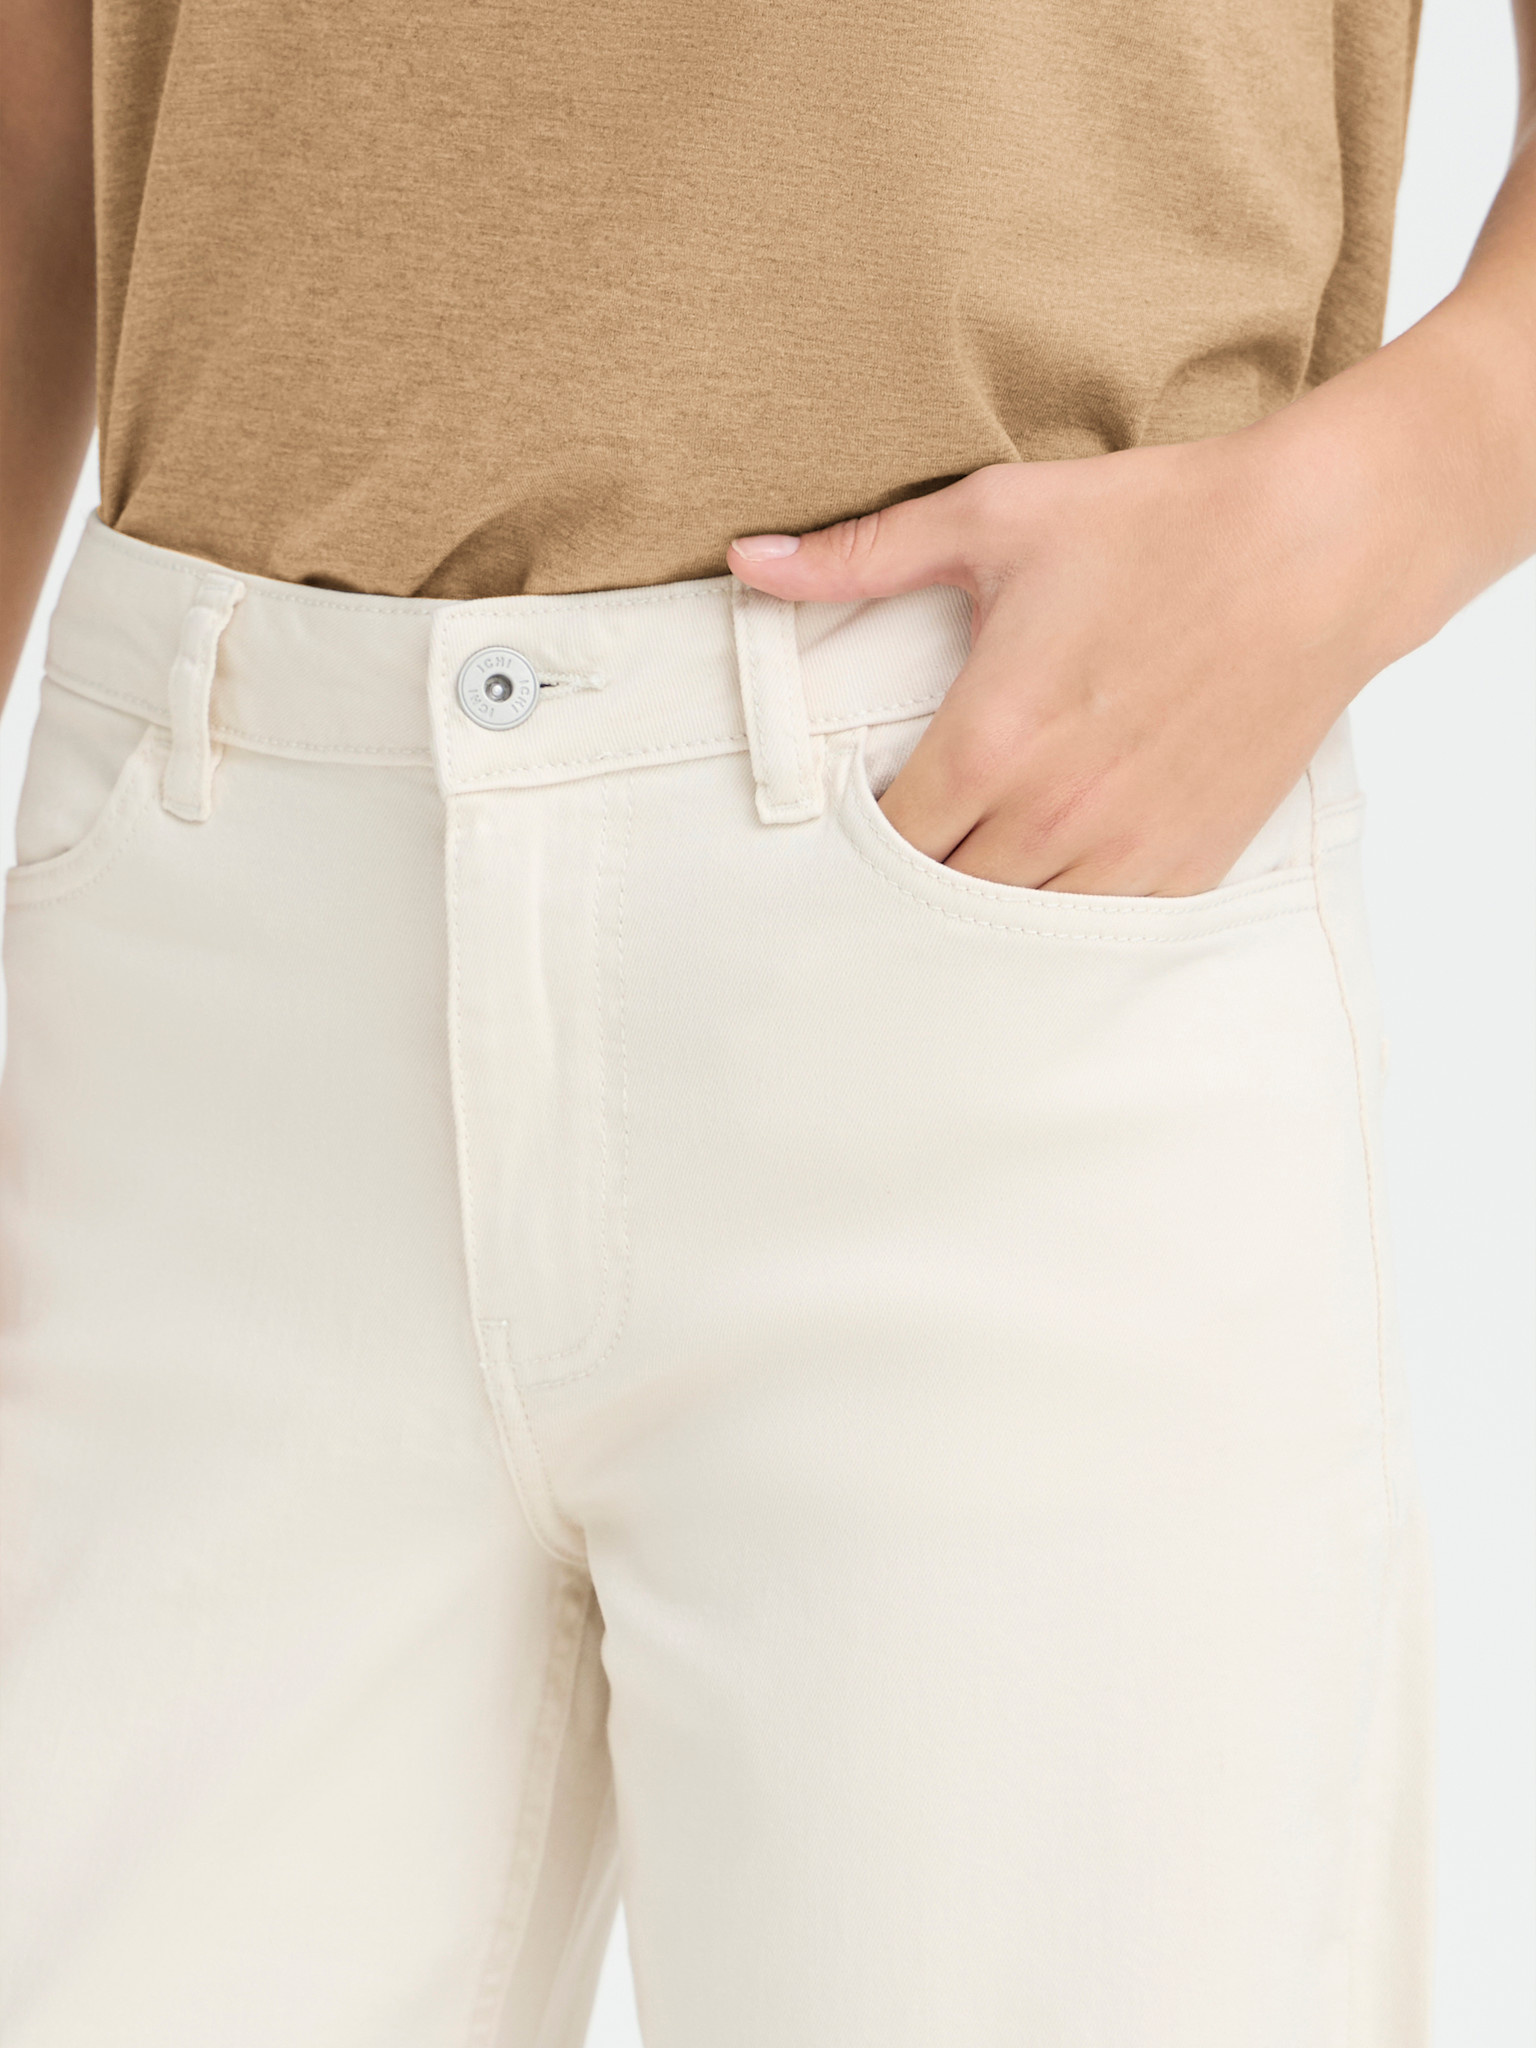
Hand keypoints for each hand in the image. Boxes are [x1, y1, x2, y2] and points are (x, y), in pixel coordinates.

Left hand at [728, 418, 1420, 896]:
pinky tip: (1054, 877)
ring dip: (989, 902)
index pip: (884, 848)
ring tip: (974, 867)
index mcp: (991, 742)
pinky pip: (1104, 931)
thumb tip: (746, 562)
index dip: (859, 843)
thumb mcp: (997, 519)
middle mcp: (1053, 815)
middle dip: (914, 880)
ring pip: (1019, 925)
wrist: (1319, 546)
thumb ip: (862, 557)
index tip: (855, 822)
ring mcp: (1128, 850)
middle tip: (904, 852)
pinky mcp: (1192, 863)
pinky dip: (1070, 911)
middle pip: (941, 900)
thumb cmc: (1159, 523)